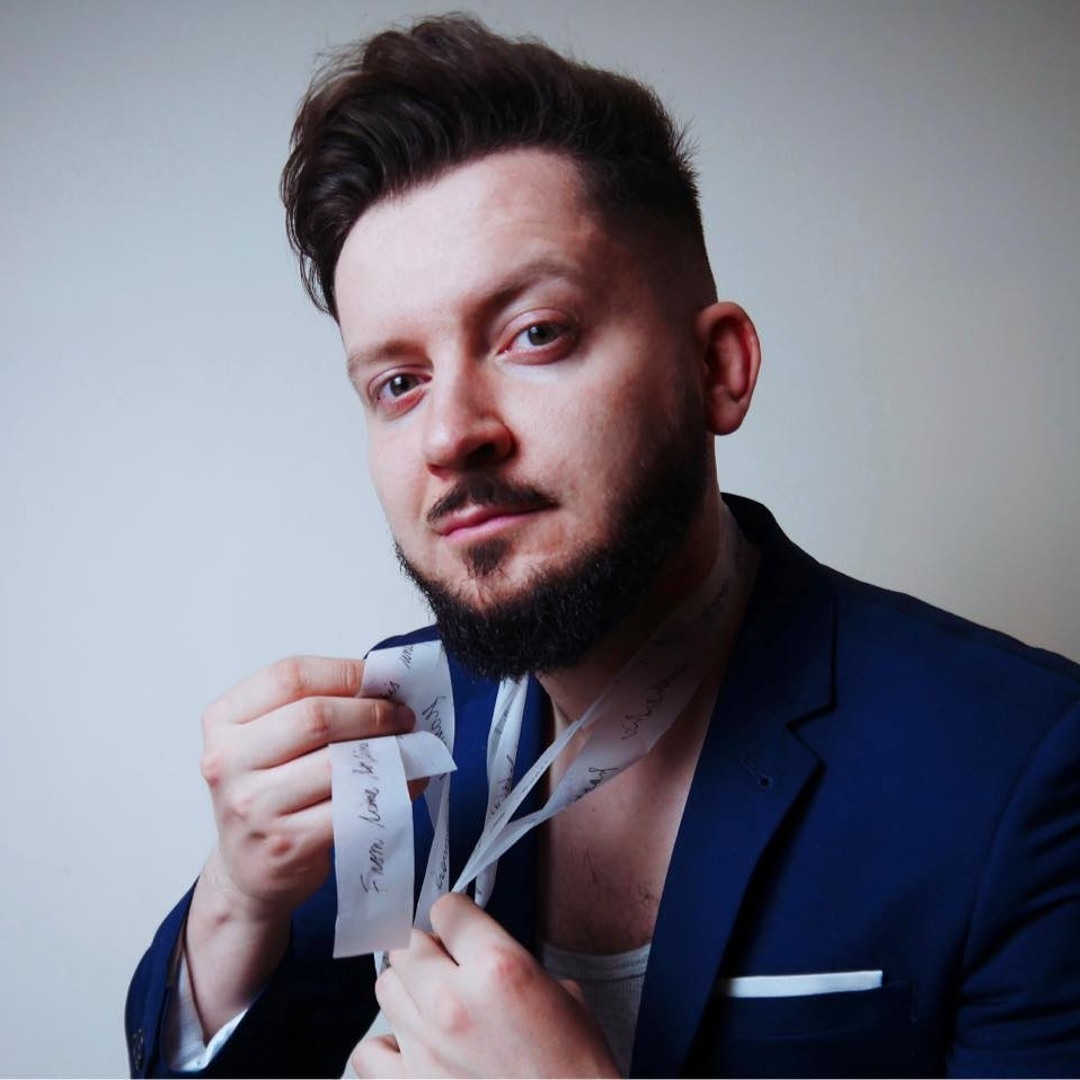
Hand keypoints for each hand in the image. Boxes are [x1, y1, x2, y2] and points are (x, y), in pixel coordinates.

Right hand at [187, 656, 413, 1033]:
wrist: (245, 872)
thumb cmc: (267, 795)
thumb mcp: (266, 741)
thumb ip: (308, 705)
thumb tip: (382, 683)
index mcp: (224, 722)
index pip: (290, 676)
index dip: (345, 672)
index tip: (381, 678)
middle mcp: (229, 761)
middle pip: (315, 716)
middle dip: (372, 710)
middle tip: (403, 715)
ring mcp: (254, 806)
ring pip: (337, 762)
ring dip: (387, 748)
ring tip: (409, 744)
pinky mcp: (286, 843)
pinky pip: (353, 805)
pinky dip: (392, 786)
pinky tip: (408, 778)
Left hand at [349, 894, 619, 1077]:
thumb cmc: (576, 1069)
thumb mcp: (561, 995)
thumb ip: (513, 964)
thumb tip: (482, 958)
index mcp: (497, 968)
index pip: (446, 909)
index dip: (459, 917)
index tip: (463, 928)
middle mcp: (453, 1002)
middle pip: (407, 944)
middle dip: (428, 949)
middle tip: (447, 963)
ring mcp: (426, 1049)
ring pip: (386, 987)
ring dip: (409, 989)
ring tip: (433, 1004)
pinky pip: (370, 1051)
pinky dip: (386, 1045)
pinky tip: (412, 1047)